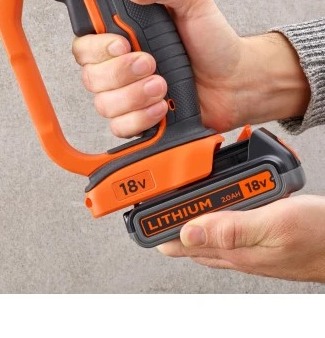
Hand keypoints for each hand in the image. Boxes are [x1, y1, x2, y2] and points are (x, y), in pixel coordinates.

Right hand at [72, 0, 309, 136]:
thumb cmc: (215, 44)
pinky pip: (119, 127)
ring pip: (104, 105)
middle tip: (152, 64)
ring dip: (134, 97)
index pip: (85, 46)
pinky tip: (161, 109)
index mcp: (125, 39)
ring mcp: (128, 96)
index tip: (124, 45)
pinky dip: (140, 119)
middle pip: (90, 78)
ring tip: (163, 86)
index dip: (97, 49)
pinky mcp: (138, 119)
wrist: (234, 82)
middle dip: (122, 74)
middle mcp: (121, 69)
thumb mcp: (194, 2)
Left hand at [157, 195, 324, 281]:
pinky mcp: (252, 238)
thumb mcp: (273, 224)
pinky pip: (220, 228)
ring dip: (186, 217)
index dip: (158, 228)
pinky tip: (212, 203)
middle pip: (186, 238)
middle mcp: (232, 251)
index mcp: (231, 249)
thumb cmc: (318, 237)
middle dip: (167, 220)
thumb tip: (189, 232)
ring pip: (201, 233)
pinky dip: (209, 214)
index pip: (180, 244)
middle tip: (155, 200)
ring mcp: (242, 246)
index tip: (143, 213)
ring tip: (174, 199)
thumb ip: (230, 229)